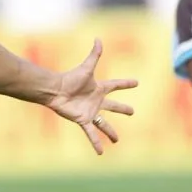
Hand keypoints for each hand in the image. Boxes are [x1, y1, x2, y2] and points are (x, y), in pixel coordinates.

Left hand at [45, 39, 136, 154]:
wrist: (55, 90)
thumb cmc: (70, 78)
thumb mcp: (86, 67)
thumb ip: (94, 54)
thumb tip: (98, 39)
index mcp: (99, 88)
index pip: (116, 85)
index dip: (125, 84)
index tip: (136, 82)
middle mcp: (96, 100)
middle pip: (113, 105)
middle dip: (122, 108)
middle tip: (132, 111)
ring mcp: (90, 111)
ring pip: (104, 123)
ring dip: (111, 132)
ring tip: (117, 140)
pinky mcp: (83, 120)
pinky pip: (92, 133)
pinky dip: (96, 142)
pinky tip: (101, 152)